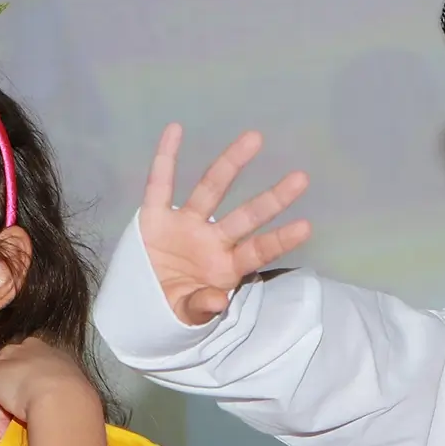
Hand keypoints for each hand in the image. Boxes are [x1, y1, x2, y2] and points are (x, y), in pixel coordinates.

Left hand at [0, 338, 99, 445]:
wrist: (65, 400)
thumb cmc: (73, 402)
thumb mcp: (68, 398)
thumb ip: (53, 402)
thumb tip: (44, 419)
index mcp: (49, 356)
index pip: (26, 378)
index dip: (18, 405)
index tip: (18, 427)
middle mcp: (25, 353)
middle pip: (5, 385)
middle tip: (0, 440)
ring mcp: (4, 362)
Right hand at [140, 124, 311, 324]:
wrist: (138, 305)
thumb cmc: (172, 310)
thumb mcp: (185, 315)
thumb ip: (201, 307)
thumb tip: (218, 302)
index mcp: (225, 267)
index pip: (258, 251)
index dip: (280, 240)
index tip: (306, 226)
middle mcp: (212, 240)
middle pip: (246, 216)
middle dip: (272, 199)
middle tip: (301, 178)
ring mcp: (185, 225)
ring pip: (211, 190)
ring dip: (230, 164)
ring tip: (254, 138)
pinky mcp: (155, 217)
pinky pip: (159, 184)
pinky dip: (165, 157)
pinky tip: (175, 130)